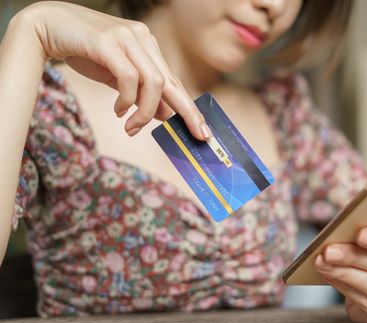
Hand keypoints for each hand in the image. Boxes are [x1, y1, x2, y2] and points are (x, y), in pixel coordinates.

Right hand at [18, 1, 209, 137]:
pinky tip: (118, 111)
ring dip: (146, 112)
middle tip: (196, 135)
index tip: (201, 130)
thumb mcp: (117, 78)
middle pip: (172, 82)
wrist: (48, 27)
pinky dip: (127, 99)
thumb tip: (164, 115)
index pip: (174, 81)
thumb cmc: (84, 52)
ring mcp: (127, 38)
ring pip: (153, 82)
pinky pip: (129, 77)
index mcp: (148, 46)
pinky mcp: (108, 42)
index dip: (189, 107)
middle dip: (187, 111)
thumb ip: (140, 94)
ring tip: (132, 127)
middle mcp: (142, 38)